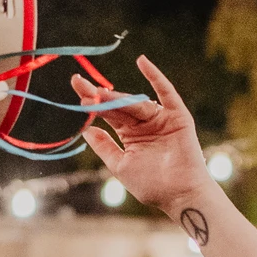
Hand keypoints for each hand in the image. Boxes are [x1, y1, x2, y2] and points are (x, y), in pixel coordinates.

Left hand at [75, 56, 213, 214]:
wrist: (179, 195)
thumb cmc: (152, 185)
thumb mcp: (120, 165)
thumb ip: (105, 146)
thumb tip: (86, 129)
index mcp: (131, 135)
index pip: (108, 114)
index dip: (92, 104)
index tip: (77, 91)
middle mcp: (144, 123)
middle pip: (118, 105)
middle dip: (99, 96)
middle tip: (79, 83)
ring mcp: (160, 118)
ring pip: (135, 102)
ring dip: (117, 96)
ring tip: (99, 92)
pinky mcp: (177, 116)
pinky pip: (166, 92)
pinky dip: (155, 77)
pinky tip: (141, 61)